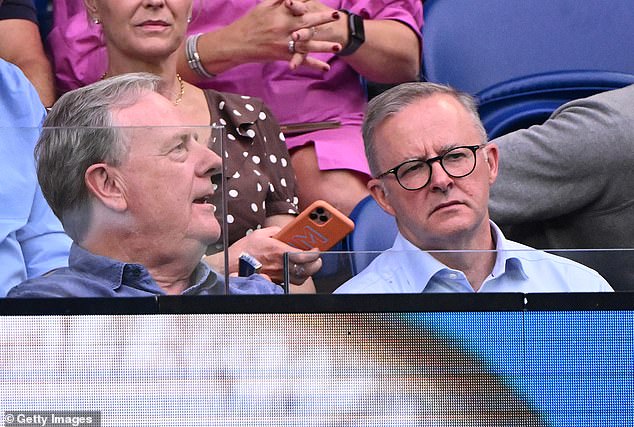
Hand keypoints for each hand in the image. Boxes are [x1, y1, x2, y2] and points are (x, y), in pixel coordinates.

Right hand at [217, 226, 321, 283]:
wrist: (231, 267)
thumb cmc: (243, 251)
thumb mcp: (260, 234)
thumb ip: (275, 231)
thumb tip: (284, 231)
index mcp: (279, 251)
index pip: (304, 255)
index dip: (314, 253)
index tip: (317, 249)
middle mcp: (281, 265)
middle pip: (306, 269)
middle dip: (315, 264)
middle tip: (317, 258)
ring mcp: (279, 275)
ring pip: (301, 278)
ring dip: (308, 271)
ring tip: (309, 264)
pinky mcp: (275, 281)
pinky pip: (291, 282)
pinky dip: (297, 277)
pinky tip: (297, 271)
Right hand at [226, 0, 341, 70]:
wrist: (238, 44)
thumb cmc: (250, 23)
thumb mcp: (263, 6)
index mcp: (280, 15)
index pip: (299, 6)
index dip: (310, 2)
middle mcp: (284, 29)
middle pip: (307, 24)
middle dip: (323, 20)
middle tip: (336, 16)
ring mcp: (285, 44)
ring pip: (308, 45)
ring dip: (324, 46)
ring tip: (338, 46)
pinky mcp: (283, 56)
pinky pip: (301, 61)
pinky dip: (314, 64)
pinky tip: (326, 67)